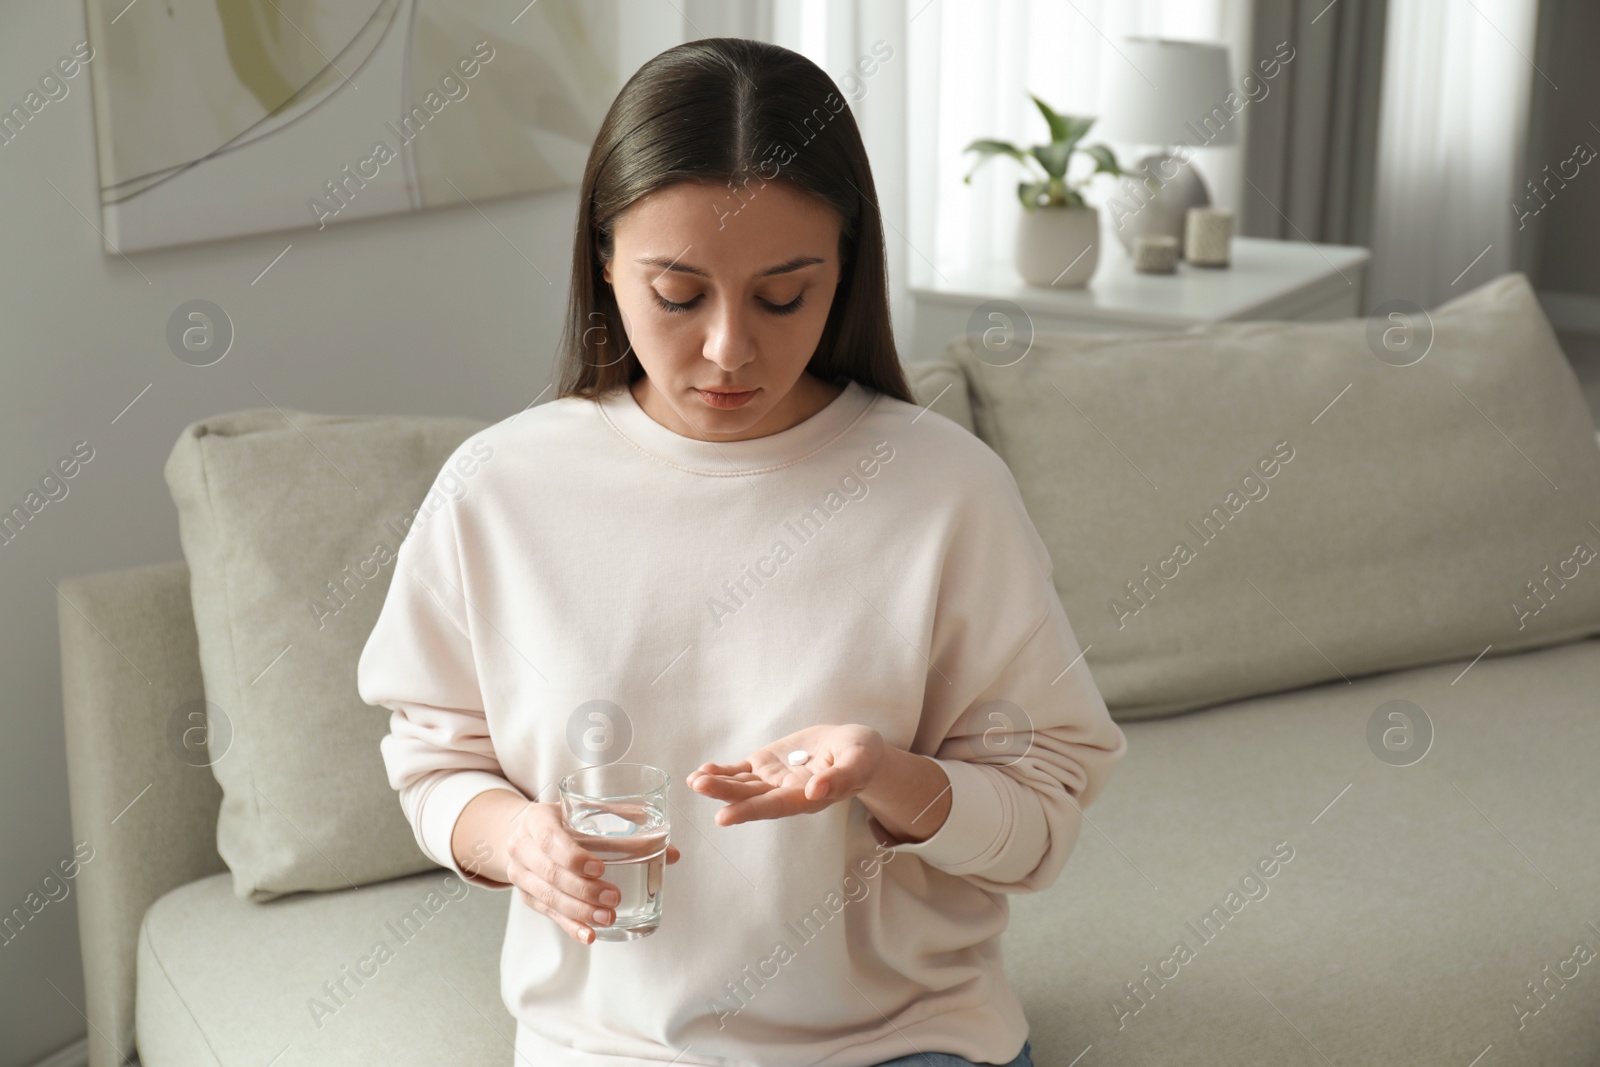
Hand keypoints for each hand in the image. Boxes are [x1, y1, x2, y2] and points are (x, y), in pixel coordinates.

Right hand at [501, 800, 680, 944]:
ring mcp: (520, 874)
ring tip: (607, 918)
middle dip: (584, 889)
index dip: (575, 856)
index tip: (600, 868)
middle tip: (614, 898)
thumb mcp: (586, 812)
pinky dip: (570, 926)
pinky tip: (589, 936)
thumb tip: (672, 853)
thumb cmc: (565, 820)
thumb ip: (628, 826)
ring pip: (549, 897)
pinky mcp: (526, 895)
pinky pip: (548, 914)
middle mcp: (522, 846)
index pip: (551, 839)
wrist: (524, 832)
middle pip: (551, 873)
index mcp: (537, 819)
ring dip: (580, 911)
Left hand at [687, 724, 885, 825]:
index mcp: (807, 798)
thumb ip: (840, 777)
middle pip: (752, 797)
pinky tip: (702, 772)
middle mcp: (785, 794)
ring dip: (717, 784)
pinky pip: (739, 771)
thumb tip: (815, 791)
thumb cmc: (861, 755)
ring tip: (695, 780)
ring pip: (741, 785)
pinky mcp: (765, 765)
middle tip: (701, 787)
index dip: (750, 810)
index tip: (724, 816)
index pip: (775, 806)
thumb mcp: (859, 761)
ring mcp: (772, 780)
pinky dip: (721, 772)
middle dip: (725, 794)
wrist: (853, 746)